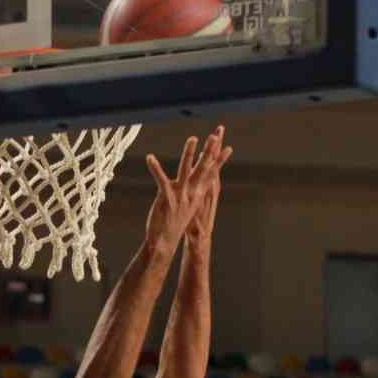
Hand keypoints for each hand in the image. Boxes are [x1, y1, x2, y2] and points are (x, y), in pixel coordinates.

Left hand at [143, 127, 232, 251]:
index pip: (211, 172)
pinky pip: (161, 180)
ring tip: (192, 139)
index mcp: (198, 193)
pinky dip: (155, 168)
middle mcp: (192, 193)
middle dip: (209, 151)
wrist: (165, 241)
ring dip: (189, 154)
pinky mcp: (167, 198)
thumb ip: (191, 190)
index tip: (226, 146)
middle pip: (203, 168)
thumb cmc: (175, 222)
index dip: (218, 159)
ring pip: (186, 170)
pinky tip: (150, 158)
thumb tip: (194, 181)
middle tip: (216, 135)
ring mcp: (180, 195)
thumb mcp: (187, 205)